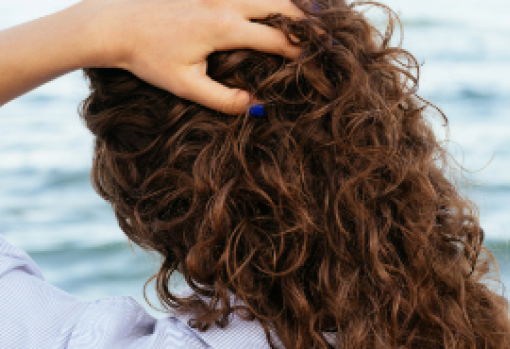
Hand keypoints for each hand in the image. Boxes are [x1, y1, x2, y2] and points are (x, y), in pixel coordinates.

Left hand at [83, 0, 304, 113]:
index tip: (318, 63)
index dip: (300, 52)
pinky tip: (273, 5)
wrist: (113, 24)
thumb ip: (224, 100)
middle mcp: (224, 0)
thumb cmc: (148, 57)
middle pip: (279, 4)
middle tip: (327, 33)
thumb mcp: (186, 86)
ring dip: (289, 2)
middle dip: (305, 20)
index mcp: (223, 27)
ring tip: (310, 15)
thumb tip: (258, 108)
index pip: (276, 38)